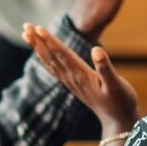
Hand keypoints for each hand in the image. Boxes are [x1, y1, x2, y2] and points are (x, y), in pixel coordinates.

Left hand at [23, 25, 138, 139]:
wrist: (117, 120)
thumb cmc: (121, 101)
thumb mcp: (117, 84)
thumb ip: (106, 67)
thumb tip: (96, 49)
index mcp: (81, 76)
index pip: (62, 55)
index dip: (50, 41)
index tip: (38, 28)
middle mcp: (72, 78)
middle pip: (51, 57)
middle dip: (38, 41)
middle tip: (25, 26)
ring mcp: (71, 82)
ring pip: (50, 62)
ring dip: (38, 48)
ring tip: (27, 34)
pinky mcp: (73, 84)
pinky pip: (55, 69)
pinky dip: (45, 58)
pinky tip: (40, 53)